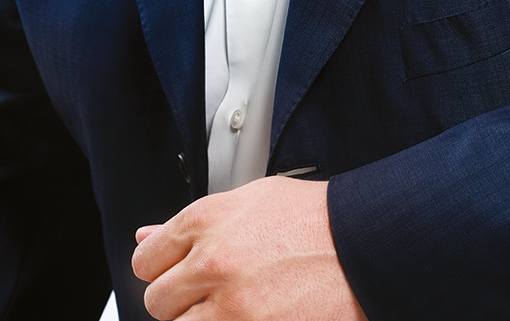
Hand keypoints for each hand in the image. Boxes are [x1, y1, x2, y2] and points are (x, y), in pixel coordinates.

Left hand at [132, 175, 365, 319]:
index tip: (171, 274)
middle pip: (158, 302)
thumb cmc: (314, 219)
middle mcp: (212, 263)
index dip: (159, 269)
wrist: (363, 245)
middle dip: (177, 301)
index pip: (146, 259)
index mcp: (206, 220)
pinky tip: (246, 315)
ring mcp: (232, 307)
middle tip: (204, 295)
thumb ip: (194, 222)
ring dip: (200, 319)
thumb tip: (148, 235)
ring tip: (230, 307)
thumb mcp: (250, 199)